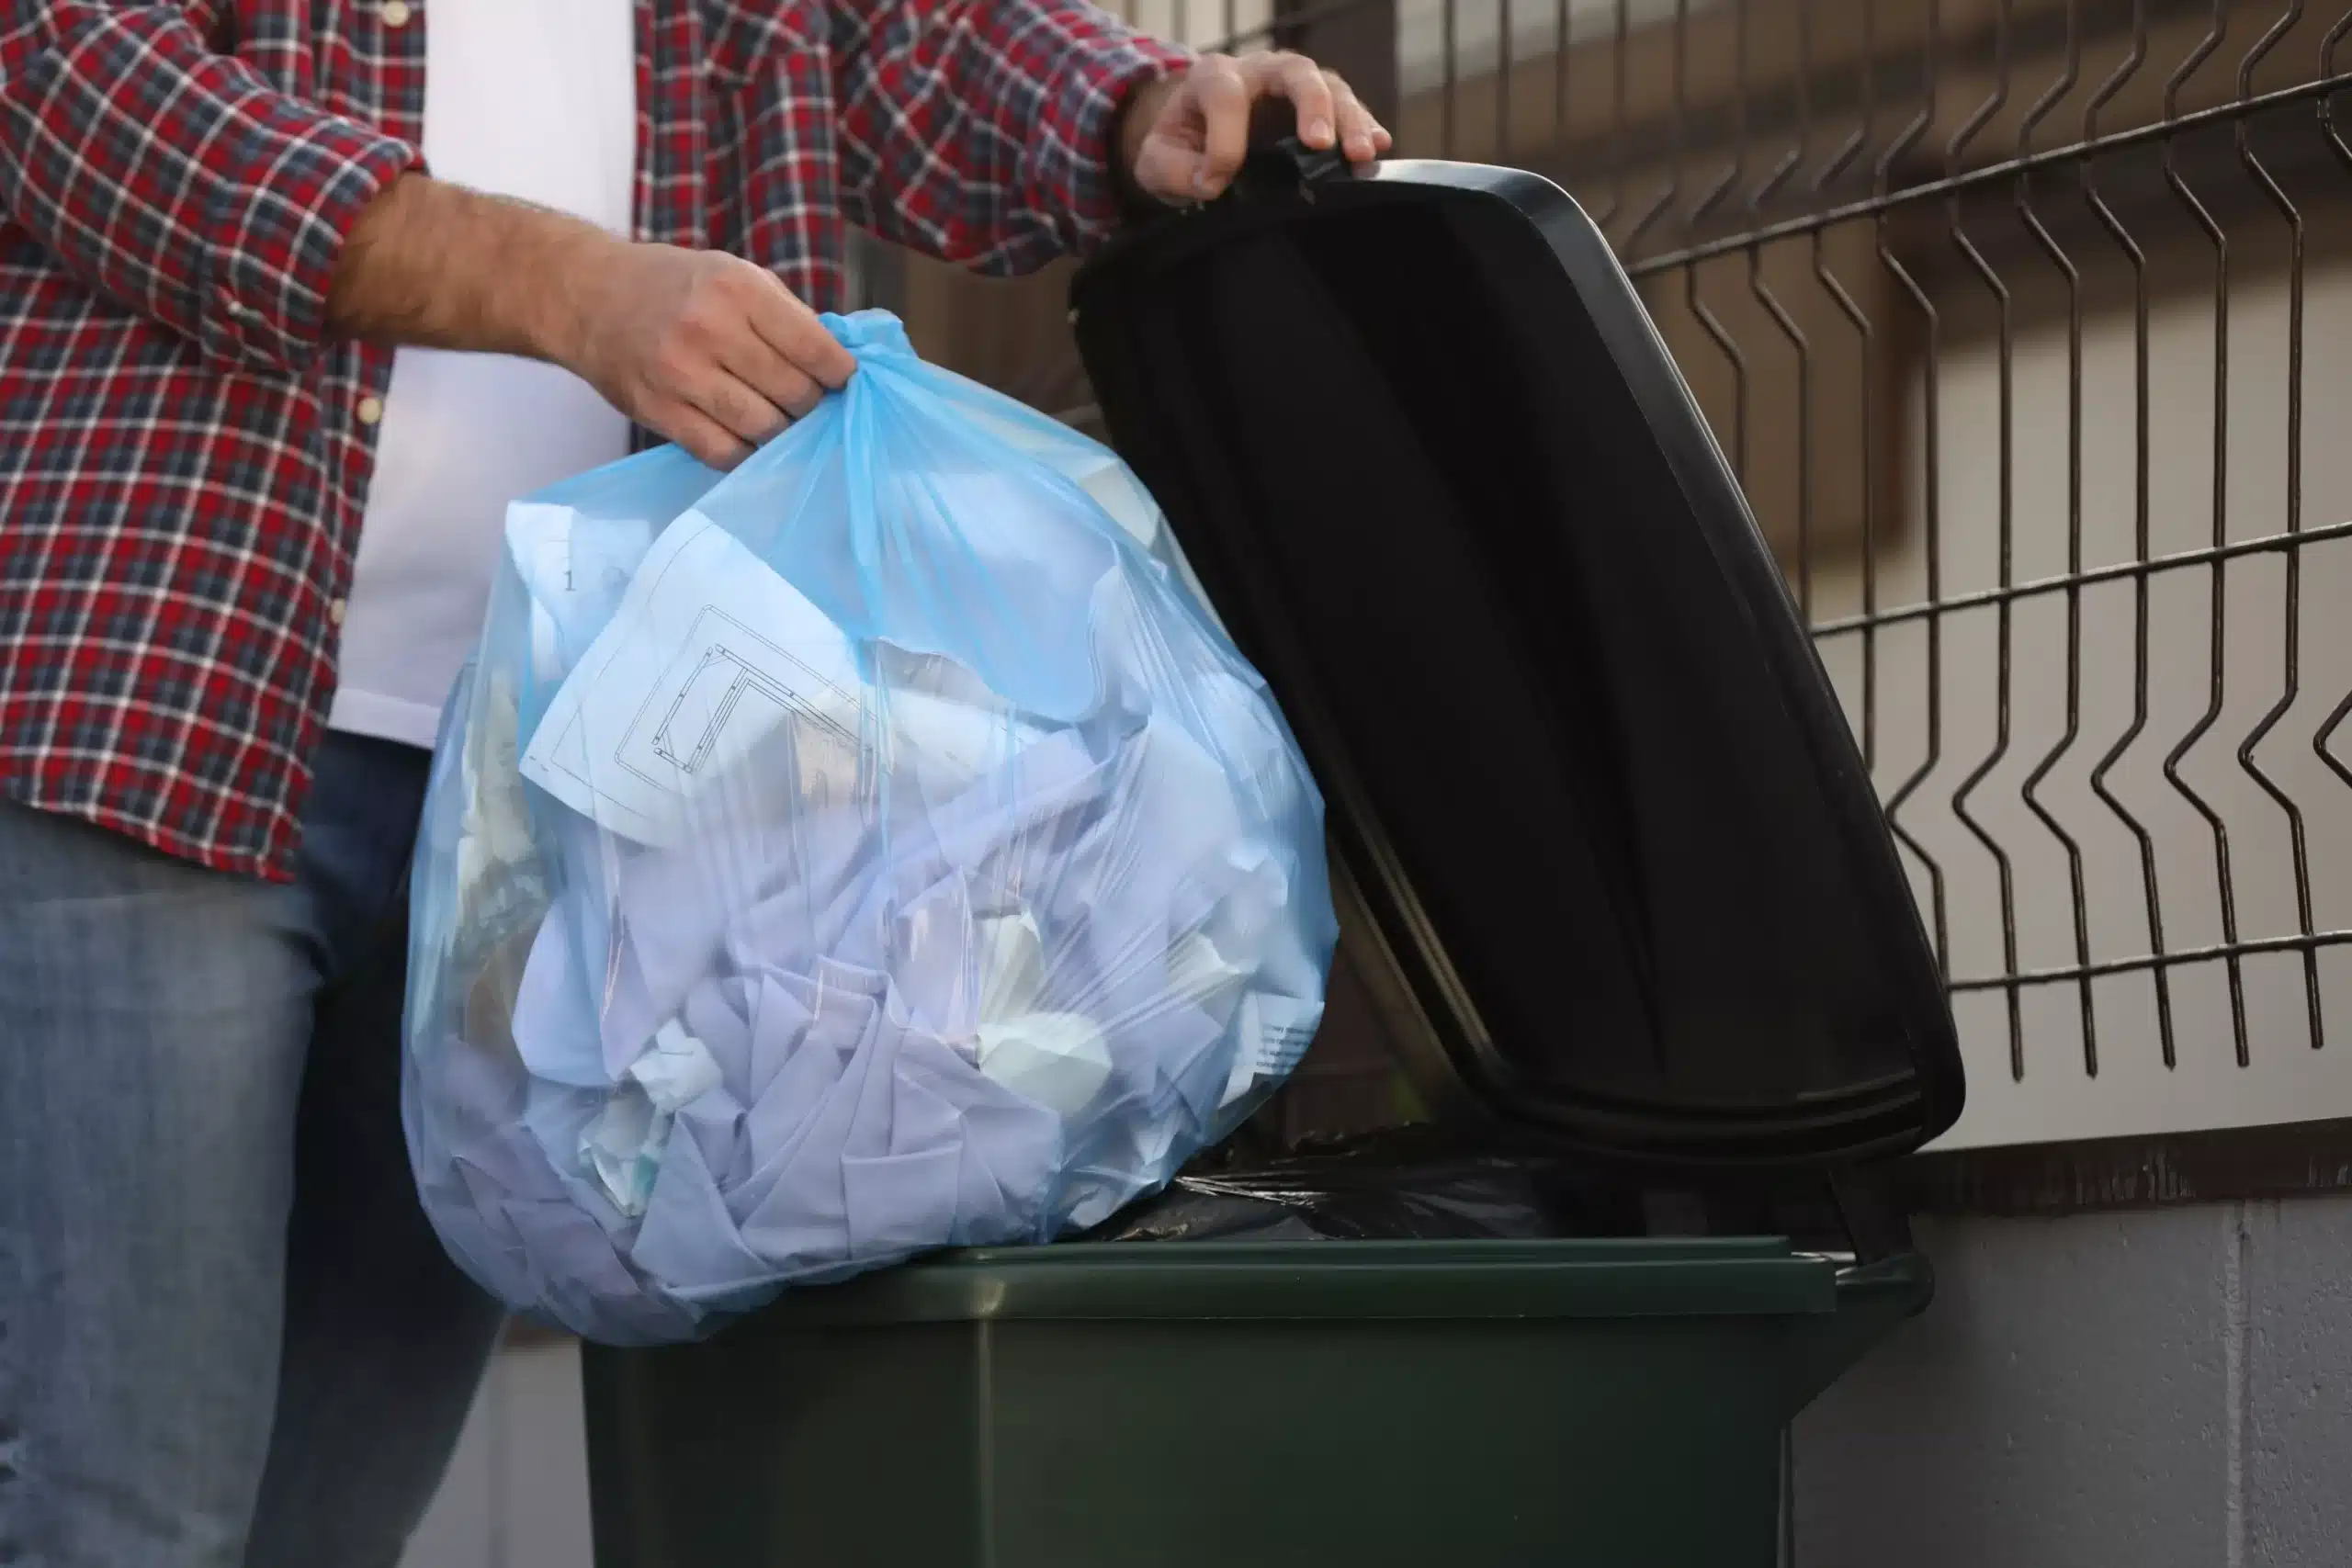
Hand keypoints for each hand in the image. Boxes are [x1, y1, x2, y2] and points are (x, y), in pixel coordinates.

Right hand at [557, 241, 857, 468]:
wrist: (589, 297)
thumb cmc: (677, 287)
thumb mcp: (734, 275)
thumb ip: (788, 316)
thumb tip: (842, 366)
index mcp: (737, 289)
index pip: (815, 348)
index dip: (840, 374)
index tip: (843, 383)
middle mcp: (709, 329)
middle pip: (794, 394)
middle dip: (812, 406)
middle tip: (809, 405)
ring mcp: (680, 374)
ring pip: (764, 428)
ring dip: (782, 433)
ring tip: (782, 422)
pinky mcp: (658, 411)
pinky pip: (722, 453)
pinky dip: (745, 453)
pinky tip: (748, 439)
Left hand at [1119, 52, 1390, 205]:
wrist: (1195, 137)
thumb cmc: (1181, 146)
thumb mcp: (1157, 160)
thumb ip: (1173, 170)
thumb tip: (1211, 184)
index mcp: (1214, 77)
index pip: (1227, 96)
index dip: (1225, 142)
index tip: (1216, 184)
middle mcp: (1260, 71)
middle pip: (1295, 72)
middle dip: (1311, 104)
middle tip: (1320, 143)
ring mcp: (1293, 87)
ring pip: (1330, 87)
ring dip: (1349, 120)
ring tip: (1362, 154)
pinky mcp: (1317, 108)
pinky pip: (1346, 108)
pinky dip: (1365, 125)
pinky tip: (1380, 147)